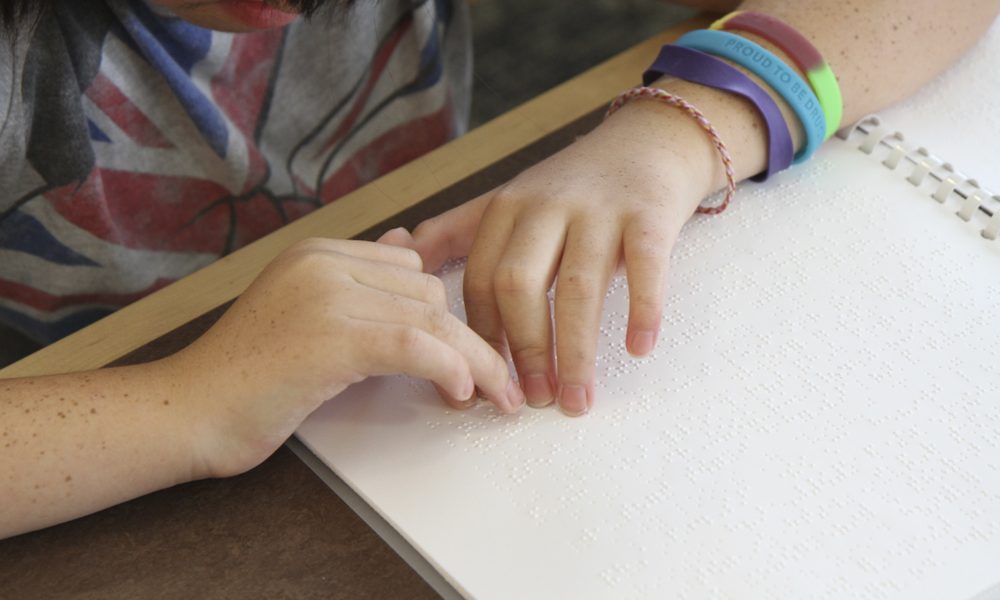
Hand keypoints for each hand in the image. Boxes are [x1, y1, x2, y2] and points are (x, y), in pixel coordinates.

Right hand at [173, 238, 522, 476]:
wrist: (189, 409)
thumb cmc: (246, 375)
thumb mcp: (305, 314)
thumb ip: (357, 284)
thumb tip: (409, 246)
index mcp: (319, 252)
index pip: (411, 269)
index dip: (446, 313)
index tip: (471, 351)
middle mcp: (325, 262)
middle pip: (428, 290)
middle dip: (465, 337)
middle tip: (489, 381)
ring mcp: (327, 295)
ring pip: (431, 316)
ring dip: (474, 360)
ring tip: (494, 395)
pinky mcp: (331, 338)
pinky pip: (415, 345)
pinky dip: (450, 368)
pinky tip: (463, 393)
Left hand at [381, 103, 713, 415]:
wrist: (647, 141)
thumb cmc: (575, 184)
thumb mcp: (510, 200)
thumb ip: (458, 229)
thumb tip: (403, 256)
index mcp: (506, 208)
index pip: (478, 280)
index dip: (479, 336)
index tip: (484, 382)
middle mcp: (547, 206)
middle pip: (518, 284)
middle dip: (523, 349)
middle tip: (532, 399)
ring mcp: (599, 209)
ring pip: (578, 287)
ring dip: (575, 351)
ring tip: (576, 401)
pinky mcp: (649, 214)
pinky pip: (644, 266)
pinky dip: (642, 309)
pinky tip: (637, 347)